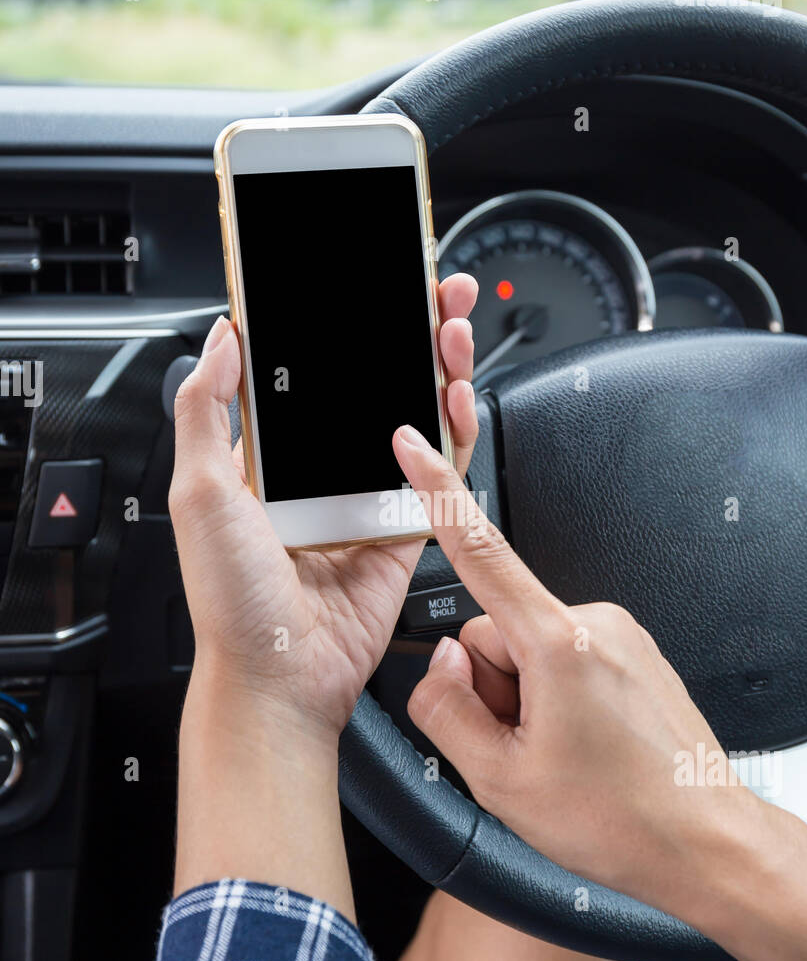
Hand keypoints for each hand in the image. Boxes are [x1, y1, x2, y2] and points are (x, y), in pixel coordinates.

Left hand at [169, 274, 477, 736]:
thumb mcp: (199, 491)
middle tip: (432, 289)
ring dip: (437, 366)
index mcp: (271, 458)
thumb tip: (223, 338)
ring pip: (415, 414)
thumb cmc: (232, 600)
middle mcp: (321, 471)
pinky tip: (451, 393)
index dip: (344, 322)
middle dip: (408, 329)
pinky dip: (454, 429)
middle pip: (375, 382)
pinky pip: (441, 471)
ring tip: (449, 327)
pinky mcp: (406, 528)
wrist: (281, 676)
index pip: (315, 371)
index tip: (365, 283)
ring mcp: (367, 497)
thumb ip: (207, 410)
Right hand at [393, 429, 806, 960]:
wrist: (706, 843)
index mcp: (559, 645)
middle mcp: (595, 624)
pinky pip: (564, 660)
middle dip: (492, 688)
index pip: (481, 554)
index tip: (414, 448)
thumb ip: (444, 708)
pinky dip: (557, 700)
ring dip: (525, 700)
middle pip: (494, 632)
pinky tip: (583, 749)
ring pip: (528, 650)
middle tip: (524, 751)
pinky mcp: (633, 653)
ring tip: (561, 757)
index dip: (438, 495)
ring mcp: (620, 637)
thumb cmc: (619, 819)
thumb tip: (435, 665)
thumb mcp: (499, 781)